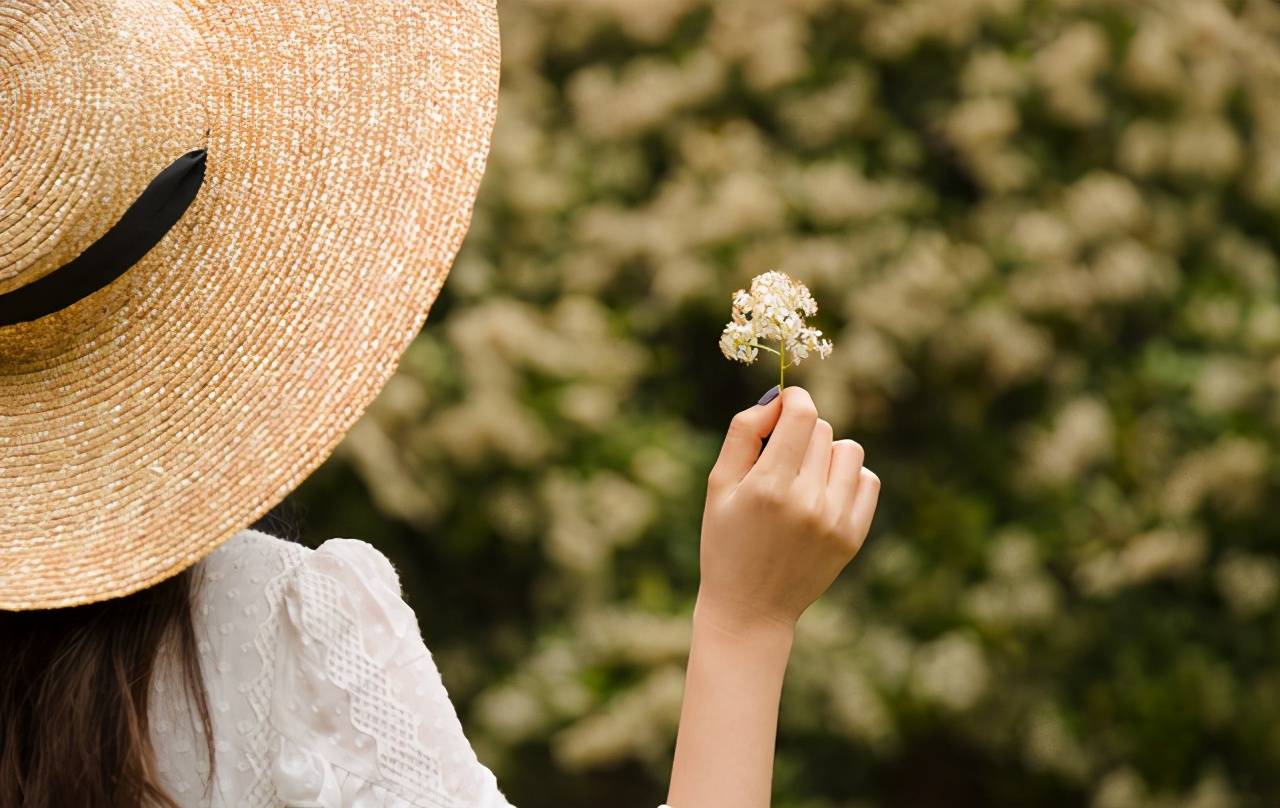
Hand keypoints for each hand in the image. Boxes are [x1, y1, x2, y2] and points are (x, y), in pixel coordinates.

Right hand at [696, 385, 879, 635]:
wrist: (750, 609)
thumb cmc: (725, 541)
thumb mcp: (718, 486)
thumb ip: (743, 434)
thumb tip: (777, 399)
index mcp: (769, 486)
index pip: (802, 414)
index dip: (794, 398)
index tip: (784, 404)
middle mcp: (807, 501)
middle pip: (821, 429)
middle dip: (800, 432)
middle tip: (780, 458)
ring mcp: (835, 520)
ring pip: (849, 450)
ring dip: (826, 453)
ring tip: (804, 476)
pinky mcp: (853, 536)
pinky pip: (868, 480)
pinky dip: (848, 478)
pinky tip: (824, 494)